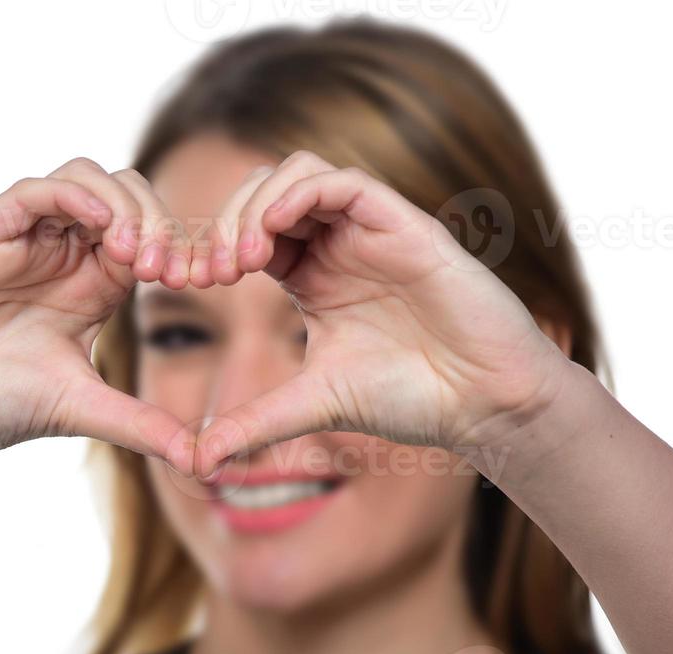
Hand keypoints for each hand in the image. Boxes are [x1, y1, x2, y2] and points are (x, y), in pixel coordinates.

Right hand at [0, 157, 196, 472]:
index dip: (182, 246)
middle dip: (161, 222)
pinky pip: (35, 190)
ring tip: (136, 254)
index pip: (151, 234)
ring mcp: (22, 237)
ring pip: (86, 178)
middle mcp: (60, 251)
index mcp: (90, 283)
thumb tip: (205, 460)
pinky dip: (73, 194)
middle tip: (170, 271)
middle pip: (128, 194)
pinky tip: (101, 225)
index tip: (201, 281)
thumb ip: (143, 425)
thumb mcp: (83, 409)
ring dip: (123, 205)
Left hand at [191, 151, 572, 478]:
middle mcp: (338, 244)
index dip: (210, 248)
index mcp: (312, 276)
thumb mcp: (312, 407)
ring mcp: (371, 230)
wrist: (484, 404)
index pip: (248, 232)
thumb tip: (197, 461)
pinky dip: (300, 194)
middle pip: (262, 192)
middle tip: (210, 273)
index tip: (188, 286)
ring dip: (255, 205)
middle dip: (224, 223)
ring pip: (297, 173)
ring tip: (240, 259)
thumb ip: (254, 425)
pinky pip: (344, 181)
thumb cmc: (411, 399)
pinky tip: (273, 233)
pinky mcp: (405, 224)